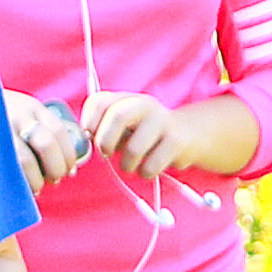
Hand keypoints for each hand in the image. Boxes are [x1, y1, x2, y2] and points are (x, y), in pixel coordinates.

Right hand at [2, 90, 83, 193]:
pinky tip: (22, 188)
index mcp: (31, 107)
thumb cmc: (0, 120)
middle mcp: (16, 115)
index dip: (69, 155)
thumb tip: (71, 168)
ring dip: (38, 180)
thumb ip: (44, 132)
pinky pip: (6, 170)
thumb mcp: (23, 115)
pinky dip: (20, 183)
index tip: (70, 170)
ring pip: (25, 160)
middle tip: (56, 179)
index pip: (59, 131)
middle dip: (56, 168)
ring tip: (39, 187)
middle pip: (46, 145)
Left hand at [78, 91, 250, 180]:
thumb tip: (83, 145)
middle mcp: (145, 104)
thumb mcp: (122, 128)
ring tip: (132, 164)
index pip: (99, 102)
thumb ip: (101, 131)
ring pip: (133, 149)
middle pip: (117, 116)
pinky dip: (145, 173)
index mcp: (126, 99)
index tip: (91, 138)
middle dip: (105, 142)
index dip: (89, 123)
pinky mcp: (176, 141)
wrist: (188, 135)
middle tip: (106, 154)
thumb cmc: (143, 136)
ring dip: (127, 165)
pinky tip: (149, 168)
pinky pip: (150, 166)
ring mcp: (162, 120)